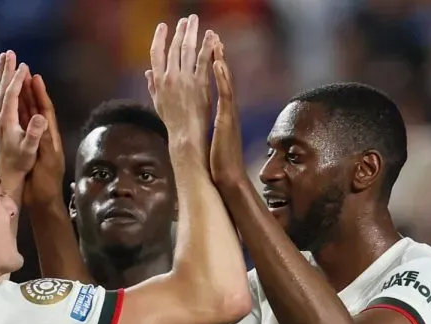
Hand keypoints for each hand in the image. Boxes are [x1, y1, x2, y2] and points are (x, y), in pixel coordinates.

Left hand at [0, 51, 47, 187]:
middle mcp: (0, 116)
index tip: (24, 66)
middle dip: (6, 70)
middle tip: (9, 52)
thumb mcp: (30, 149)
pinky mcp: (0, 120)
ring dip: (1, 73)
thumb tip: (40, 116)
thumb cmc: (21, 162)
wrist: (7, 174)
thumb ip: (34, 133)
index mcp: (7, 120)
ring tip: (3, 58)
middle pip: (2, 88)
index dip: (18, 80)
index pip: (12, 95)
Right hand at [22, 74, 65, 207]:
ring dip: (21, 97)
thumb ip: (44, 141)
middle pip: (35, 107)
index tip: (34, 77)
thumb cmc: (47, 183)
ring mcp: (33, 140)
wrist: (42, 200)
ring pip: (26, 113)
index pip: (45, 110)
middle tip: (22, 69)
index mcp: (50, 137)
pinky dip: (15, 112)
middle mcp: (42, 135)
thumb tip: (41, 121)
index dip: (40, 94)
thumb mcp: (47, 161)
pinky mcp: (25, 146)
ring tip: (14, 79)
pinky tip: (8, 103)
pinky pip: (20, 125)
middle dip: (29, 89)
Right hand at [145, 15, 215, 147]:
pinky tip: (211, 37)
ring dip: (191, 33)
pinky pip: (203, 60)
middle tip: (185, 20)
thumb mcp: (158, 103)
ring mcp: (185, 79)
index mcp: (159, 82)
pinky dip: (207, 47)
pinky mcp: (200, 83)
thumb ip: (152, 86)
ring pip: (187, 50)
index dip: (159, 38)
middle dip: (179, 31)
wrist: (185, 135)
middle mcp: (170, 77)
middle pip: (173, 48)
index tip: (163, 27)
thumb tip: (147, 73)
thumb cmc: (172, 122)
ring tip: (194, 21)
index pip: (156, 54)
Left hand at [209, 42, 246, 191]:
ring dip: (222, 61)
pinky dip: (222, 79)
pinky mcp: (227, 120)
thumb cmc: (218, 161)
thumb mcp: (211, 138)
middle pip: (224, 79)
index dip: (214, 66)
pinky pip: (225, 95)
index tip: (209, 49)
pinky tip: (218, 65)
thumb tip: (201, 120)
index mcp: (223, 114)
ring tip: (216, 43)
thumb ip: (208, 125)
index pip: (219, 85)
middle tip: (214, 37)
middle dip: (219, 57)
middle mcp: (228, 111)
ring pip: (226, 83)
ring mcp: (229, 114)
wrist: (227, 178)